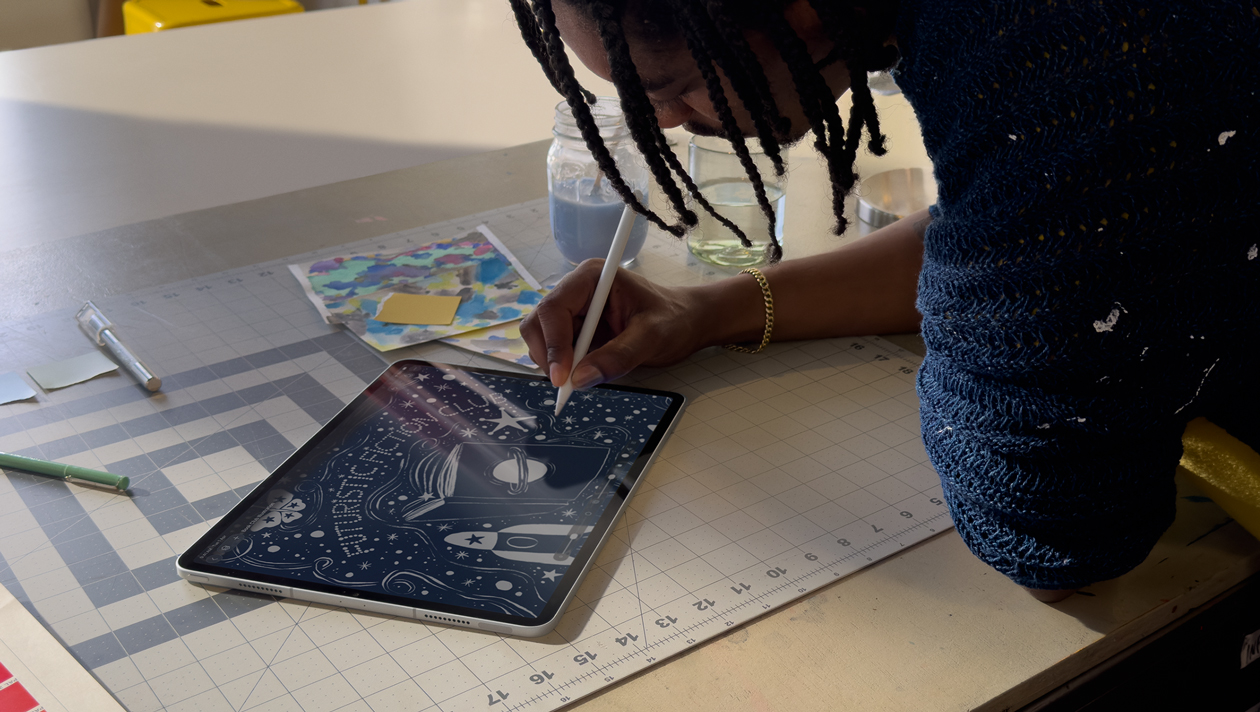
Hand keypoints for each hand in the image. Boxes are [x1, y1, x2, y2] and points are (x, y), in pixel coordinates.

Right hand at [521, 260, 719, 388]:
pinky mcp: (576, 331)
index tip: (562, 376)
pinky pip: (555, 351)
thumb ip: (618, 356)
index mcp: (592, 278)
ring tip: (578, 380)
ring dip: (552, 363)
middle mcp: (576, 291)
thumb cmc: (674, 319)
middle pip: (539, 322)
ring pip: (542, 338)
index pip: (555, 308)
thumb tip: (581, 378)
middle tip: (566, 385)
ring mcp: (574, 311)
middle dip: (547, 355)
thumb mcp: (652, 337)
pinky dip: (561, 367)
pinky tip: (581, 375)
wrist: (685, 322)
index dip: (552, 343)